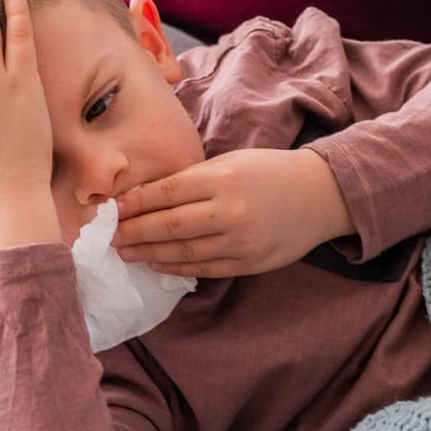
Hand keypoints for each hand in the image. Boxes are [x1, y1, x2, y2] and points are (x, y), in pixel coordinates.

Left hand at [110, 147, 354, 278]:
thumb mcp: (231, 162)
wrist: (321, 195)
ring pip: (182, 252)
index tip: (111, 209)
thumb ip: (193, 179)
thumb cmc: (270, 171)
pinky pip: (204, 268)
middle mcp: (229, 210)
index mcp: (222, 178)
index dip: (134, 204)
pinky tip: (157, 265)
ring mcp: (240, 240)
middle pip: (168, 225)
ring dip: (149, 254)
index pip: (166, 193)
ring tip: (126, 253)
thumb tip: (148, 195)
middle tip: (109, 237)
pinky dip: (176, 268)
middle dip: (134, 232)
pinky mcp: (249, 263)